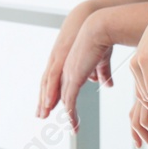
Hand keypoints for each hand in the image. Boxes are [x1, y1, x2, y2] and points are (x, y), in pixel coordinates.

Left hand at [38, 0, 95, 118]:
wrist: (100, 27)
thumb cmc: (102, 39)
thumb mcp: (101, 60)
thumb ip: (102, 73)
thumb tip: (106, 85)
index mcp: (68, 63)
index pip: (57, 81)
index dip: (53, 93)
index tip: (51, 104)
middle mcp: (64, 68)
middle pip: (50, 88)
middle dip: (45, 103)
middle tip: (41, 115)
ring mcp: (67, 73)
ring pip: (58, 96)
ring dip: (56, 109)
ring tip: (57, 121)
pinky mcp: (74, 76)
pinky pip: (69, 98)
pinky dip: (69, 110)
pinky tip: (69, 119)